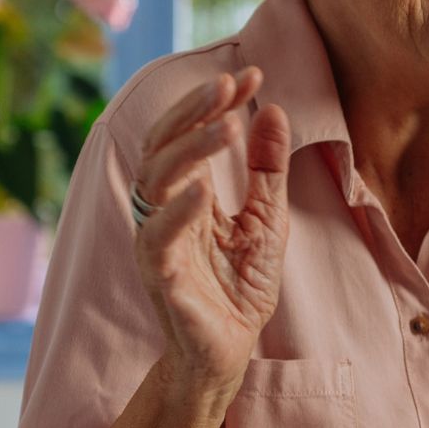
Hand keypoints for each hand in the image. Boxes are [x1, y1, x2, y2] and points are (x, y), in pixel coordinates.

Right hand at [133, 67, 291, 399]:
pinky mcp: (160, 275)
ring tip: (227, 124)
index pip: (187, 133)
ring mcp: (156, 240)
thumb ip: (267, 168)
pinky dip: (178, 211)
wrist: (229, 352)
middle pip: (160, 145)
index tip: (251, 74)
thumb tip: (273, 108)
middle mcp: (161, 209)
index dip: (212, 102)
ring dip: (191, 148)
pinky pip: (158, 238)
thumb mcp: (266, 217)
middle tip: (228, 85)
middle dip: (192, 111)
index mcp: (183, 192)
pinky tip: (203, 190)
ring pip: (155, 180)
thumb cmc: (240, 287)